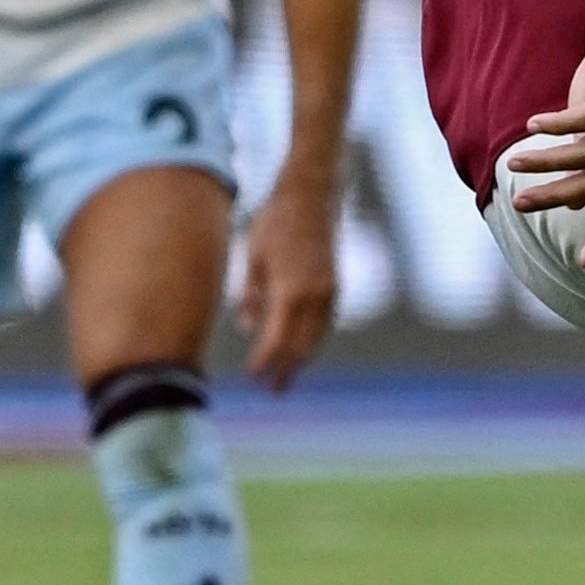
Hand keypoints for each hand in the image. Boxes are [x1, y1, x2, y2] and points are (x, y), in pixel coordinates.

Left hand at [240, 160, 342, 390]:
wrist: (313, 194)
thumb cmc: (276, 221)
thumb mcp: (253, 258)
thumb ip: (250, 296)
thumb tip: (249, 327)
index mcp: (290, 291)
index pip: (277, 340)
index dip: (265, 362)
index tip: (254, 377)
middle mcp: (315, 296)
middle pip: (302, 346)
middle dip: (288, 369)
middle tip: (274, 391)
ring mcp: (329, 290)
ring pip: (316, 336)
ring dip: (302, 356)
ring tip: (287, 373)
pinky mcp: (335, 283)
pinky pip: (324, 321)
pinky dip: (312, 337)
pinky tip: (300, 344)